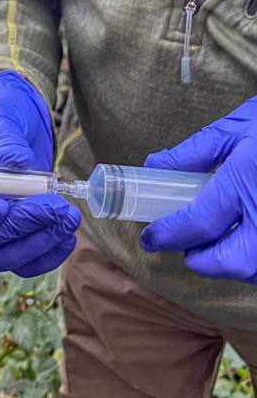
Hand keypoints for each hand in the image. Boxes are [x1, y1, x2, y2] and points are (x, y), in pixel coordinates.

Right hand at [0, 71, 80, 276]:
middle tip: (55, 206)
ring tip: (69, 217)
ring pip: (3, 256)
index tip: (0, 205)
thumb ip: (4, 146)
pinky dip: (48, 253)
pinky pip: (23, 260)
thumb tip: (22, 170)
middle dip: (20, 225)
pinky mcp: (8, 233)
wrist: (14, 119)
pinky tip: (67, 234)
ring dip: (40, 242)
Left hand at [140, 97, 256, 284]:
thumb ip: (193, 152)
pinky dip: (253, 258)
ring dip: (231, 261)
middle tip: (190, 244)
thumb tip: (154, 166)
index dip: (168, 235)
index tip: (152, 238)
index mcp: (247, 179)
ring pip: (253, 269)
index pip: (198, 223)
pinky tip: (246, 237)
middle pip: (230, 261)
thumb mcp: (238, 128)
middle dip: (202, 260)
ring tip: (219, 238)